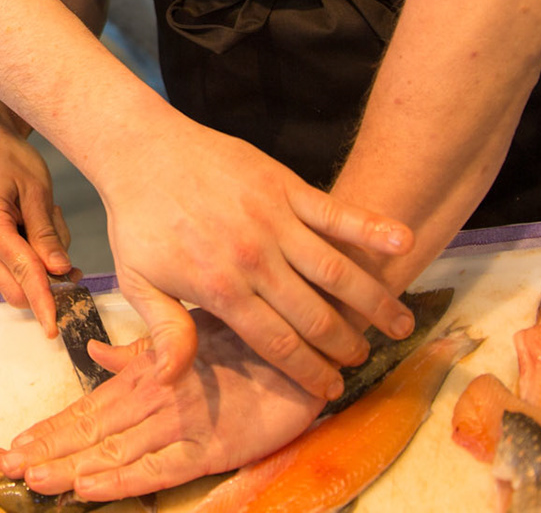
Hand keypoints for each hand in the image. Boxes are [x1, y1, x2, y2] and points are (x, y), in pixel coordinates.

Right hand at [0, 104, 72, 333]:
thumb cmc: (9, 158)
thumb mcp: (35, 189)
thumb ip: (45, 232)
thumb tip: (61, 270)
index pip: (23, 273)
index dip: (43, 301)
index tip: (57, 327)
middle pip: (18, 289)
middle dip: (50, 284)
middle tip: (73, 259)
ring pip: (20, 282)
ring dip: (46, 265)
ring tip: (49, 217)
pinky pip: (19, 268)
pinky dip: (39, 258)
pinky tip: (42, 223)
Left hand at [1, 307, 323, 498]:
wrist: (304, 345)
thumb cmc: (244, 341)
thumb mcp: (184, 340)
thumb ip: (141, 352)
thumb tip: (98, 356)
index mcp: (145, 376)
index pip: (86, 408)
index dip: (49, 430)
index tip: (12, 446)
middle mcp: (155, 400)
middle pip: (89, 432)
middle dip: (47, 452)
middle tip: (6, 468)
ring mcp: (180, 424)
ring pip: (113, 451)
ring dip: (70, 468)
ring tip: (32, 481)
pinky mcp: (210, 445)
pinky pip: (158, 469)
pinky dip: (122, 479)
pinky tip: (90, 487)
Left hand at [93, 118, 414, 400]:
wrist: (142, 150)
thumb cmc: (138, 219)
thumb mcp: (138, 282)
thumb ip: (165, 332)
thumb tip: (170, 381)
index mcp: (220, 288)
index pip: (277, 343)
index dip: (309, 372)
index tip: (331, 390)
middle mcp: (254, 259)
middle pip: (315, 314)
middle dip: (345, 344)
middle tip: (365, 359)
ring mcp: (273, 220)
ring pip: (337, 270)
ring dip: (373, 300)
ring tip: (401, 324)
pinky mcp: (284, 185)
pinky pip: (335, 211)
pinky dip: (371, 226)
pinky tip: (403, 242)